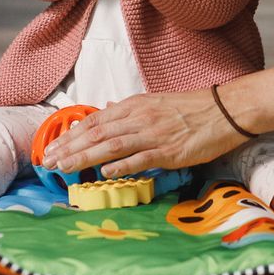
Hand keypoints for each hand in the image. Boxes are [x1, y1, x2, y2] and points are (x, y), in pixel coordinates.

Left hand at [38, 88, 239, 177]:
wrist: (225, 110)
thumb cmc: (191, 108)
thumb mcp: (156, 102)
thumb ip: (130, 110)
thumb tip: (108, 109)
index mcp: (134, 106)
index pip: (95, 121)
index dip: (71, 134)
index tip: (52, 146)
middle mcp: (139, 118)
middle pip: (97, 133)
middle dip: (70, 147)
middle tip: (48, 161)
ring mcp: (153, 134)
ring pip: (112, 145)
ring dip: (85, 157)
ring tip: (65, 167)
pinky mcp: (169, 151)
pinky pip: (141, 158)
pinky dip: (121, 165)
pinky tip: (104, 172)